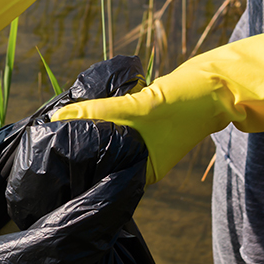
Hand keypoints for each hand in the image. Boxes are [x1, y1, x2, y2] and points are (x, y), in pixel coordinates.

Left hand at [52, 25, 263, 183]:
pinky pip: (116, 128)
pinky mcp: (143, 130)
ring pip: (106, 141)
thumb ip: (96, 112)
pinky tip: (86, 113)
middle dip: (79, 147)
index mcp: (139, 172)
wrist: (212, 89)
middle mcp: (139, 165)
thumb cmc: (176, 105)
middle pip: (99, 158)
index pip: (99, 174)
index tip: (51, 153)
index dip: (76, 163)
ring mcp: (142, 148)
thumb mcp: (133, 108)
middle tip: (51, 138)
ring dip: (89, 132)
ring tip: (64, 125)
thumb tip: (59, 117)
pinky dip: (103, 121)